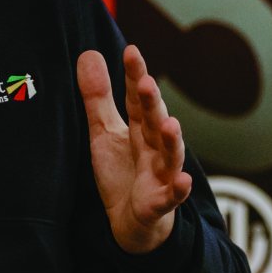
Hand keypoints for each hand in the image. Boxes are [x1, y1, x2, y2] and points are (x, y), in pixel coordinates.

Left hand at [77, 45, 192, 253]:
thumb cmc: (122, 171)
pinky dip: (178, 189)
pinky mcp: (160, 202)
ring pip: (170, 155)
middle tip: (146, 82)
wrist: (131, 220)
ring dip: (172, 141)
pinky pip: (171, 196)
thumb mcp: (103, 133)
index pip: (136, 99)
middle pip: (154, 121)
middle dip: (152, 103)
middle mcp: (155, 146)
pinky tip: (183, 181)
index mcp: (140, 128)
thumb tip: (88, 53)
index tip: (131, 51)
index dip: (135, 76)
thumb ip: (97, 97)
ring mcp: (161, 174)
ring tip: (171, 125)